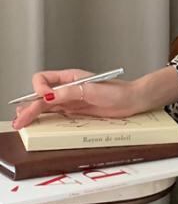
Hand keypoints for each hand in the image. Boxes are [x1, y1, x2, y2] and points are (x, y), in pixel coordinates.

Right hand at [13, 70, 138, 130]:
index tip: (43, 98)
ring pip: (46, 107)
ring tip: (22, 123)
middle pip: (41, 96)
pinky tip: (38, 125)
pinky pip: (56, 116)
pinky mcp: (76, 113)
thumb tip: (49, 96)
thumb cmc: (116, 91)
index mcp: (68, 77)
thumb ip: (69, 93)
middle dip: (29, 107)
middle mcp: (66, 89)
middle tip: (20, 120)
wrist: (132, 101)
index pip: (43, 80)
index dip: (39, 89)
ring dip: (33, 114)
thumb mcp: (91, 90)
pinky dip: (46, 120)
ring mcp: (70, 102)